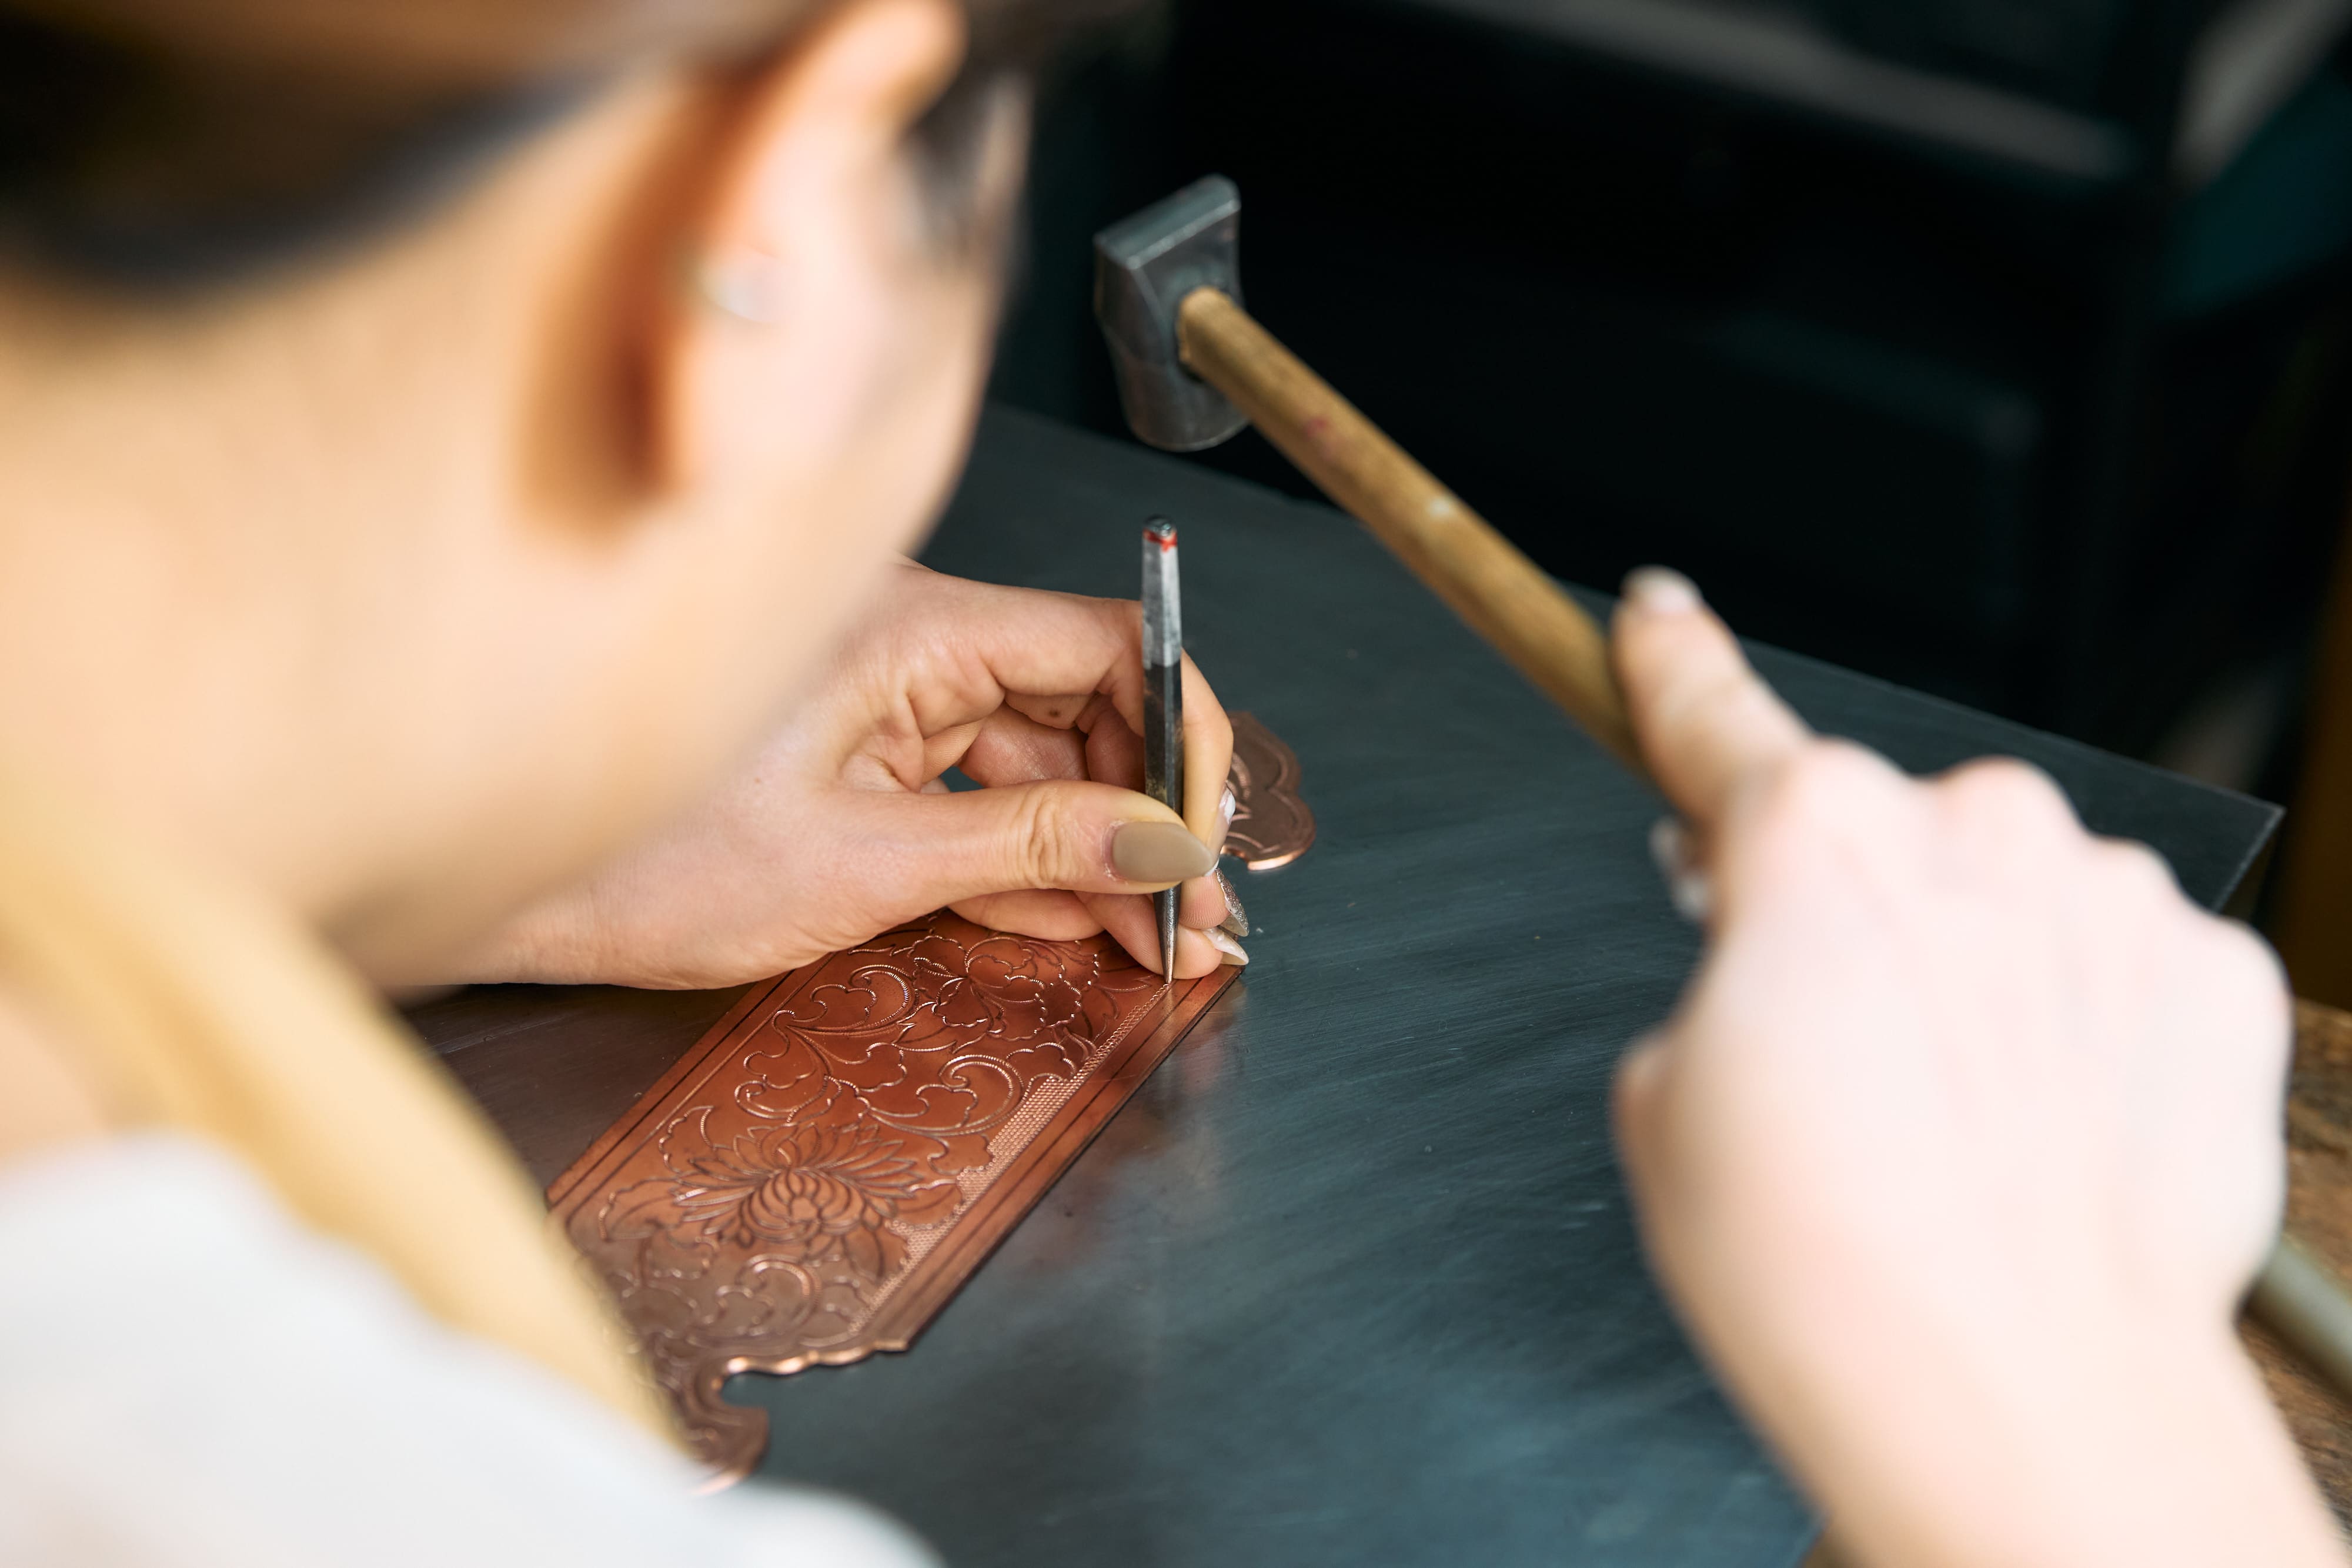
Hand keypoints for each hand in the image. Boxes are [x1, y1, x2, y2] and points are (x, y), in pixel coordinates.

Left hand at [446, 564, 1240, 986]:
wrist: (513, 892)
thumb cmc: (641, 862)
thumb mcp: (863, 867)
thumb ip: (1027, 847)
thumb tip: (1159, 841)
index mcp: (908, 627)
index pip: (1099, 642)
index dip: (1176, 729)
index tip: (1203, 826)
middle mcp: (907, 643)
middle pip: (1083, 705)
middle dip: (1148, 812)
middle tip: (1194, 912)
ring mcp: (886, 701)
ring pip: (1041, 761)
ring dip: (1104, 852)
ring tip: (1165, 940)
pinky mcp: (867, 758)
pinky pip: (983, 797)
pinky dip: (1037, 863)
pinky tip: (1094, 923)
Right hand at [1608, 569, 2336, 1567]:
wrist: (2019, 1404)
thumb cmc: (1824, 1265)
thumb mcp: (1666, 1098)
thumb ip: (1719, 974)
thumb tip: (1773, 955)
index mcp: (1814, 838)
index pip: (1714, 711)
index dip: (1674, 661)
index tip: (1660, 615)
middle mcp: (1975, 830)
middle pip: (1885, 826)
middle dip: (1850, 906)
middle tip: (1828, 1044)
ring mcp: (2111, 898)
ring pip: (2010, 892)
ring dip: (1974, 968)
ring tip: (1947, 1117)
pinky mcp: (2214, 975)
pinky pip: (2115, 960)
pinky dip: (2076, 1022)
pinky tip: (2040, 1123)